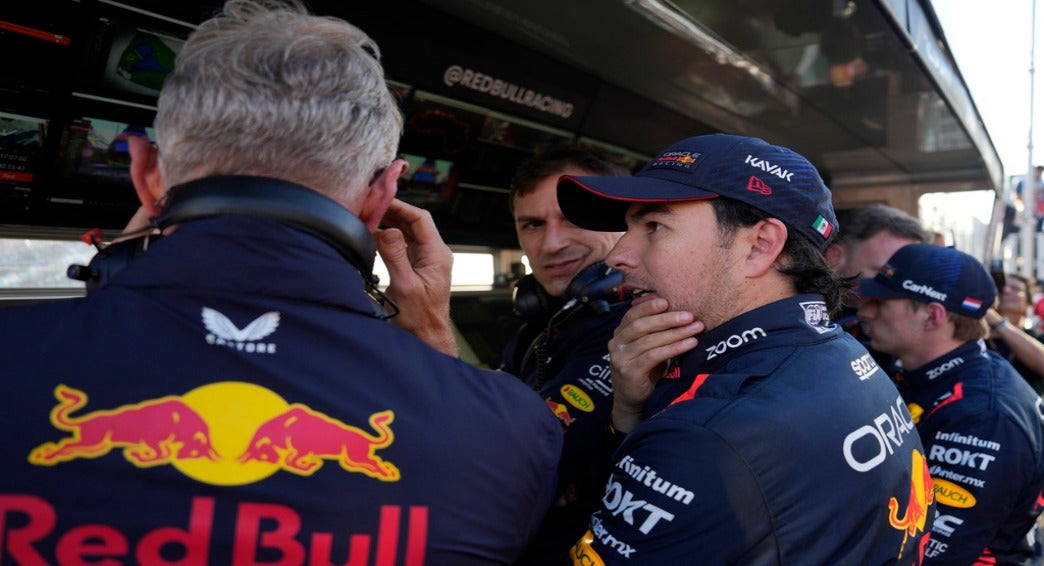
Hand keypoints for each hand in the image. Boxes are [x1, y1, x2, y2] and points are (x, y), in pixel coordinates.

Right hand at [374, 198, 457, 356]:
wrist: (427, 336)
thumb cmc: (419, 318)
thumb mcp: (404, 286)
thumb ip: (395, 256)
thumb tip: (386, 230)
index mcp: (437, 255)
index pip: (420, 219)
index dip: (400, 206)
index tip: (381, 200)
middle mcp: (435, 253)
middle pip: (415, 221)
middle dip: (393, 211)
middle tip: (371, 205)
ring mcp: (428, 259)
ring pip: (410, 230)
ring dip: (392, 222)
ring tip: (371, 215)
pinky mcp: (419, 266)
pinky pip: (406, 242)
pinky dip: (392, 235)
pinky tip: (377, 233)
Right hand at [608, 295, 701, 432]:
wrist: (632, 400)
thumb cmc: (644, 370)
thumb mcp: (647, 347)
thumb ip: (654, 332)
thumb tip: (678, 311)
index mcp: (620, 334)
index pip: (632, 314)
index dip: (649, 306)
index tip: (668, 301)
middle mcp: (617, 343)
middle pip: (642, 325)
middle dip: (667, 319)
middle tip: (689, 316)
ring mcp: (621, 357)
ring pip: (650, 340)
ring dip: (675, 333)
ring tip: (695, 329)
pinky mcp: (629, 371)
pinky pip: (653, 356)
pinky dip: (673, 348)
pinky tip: (689, 344)